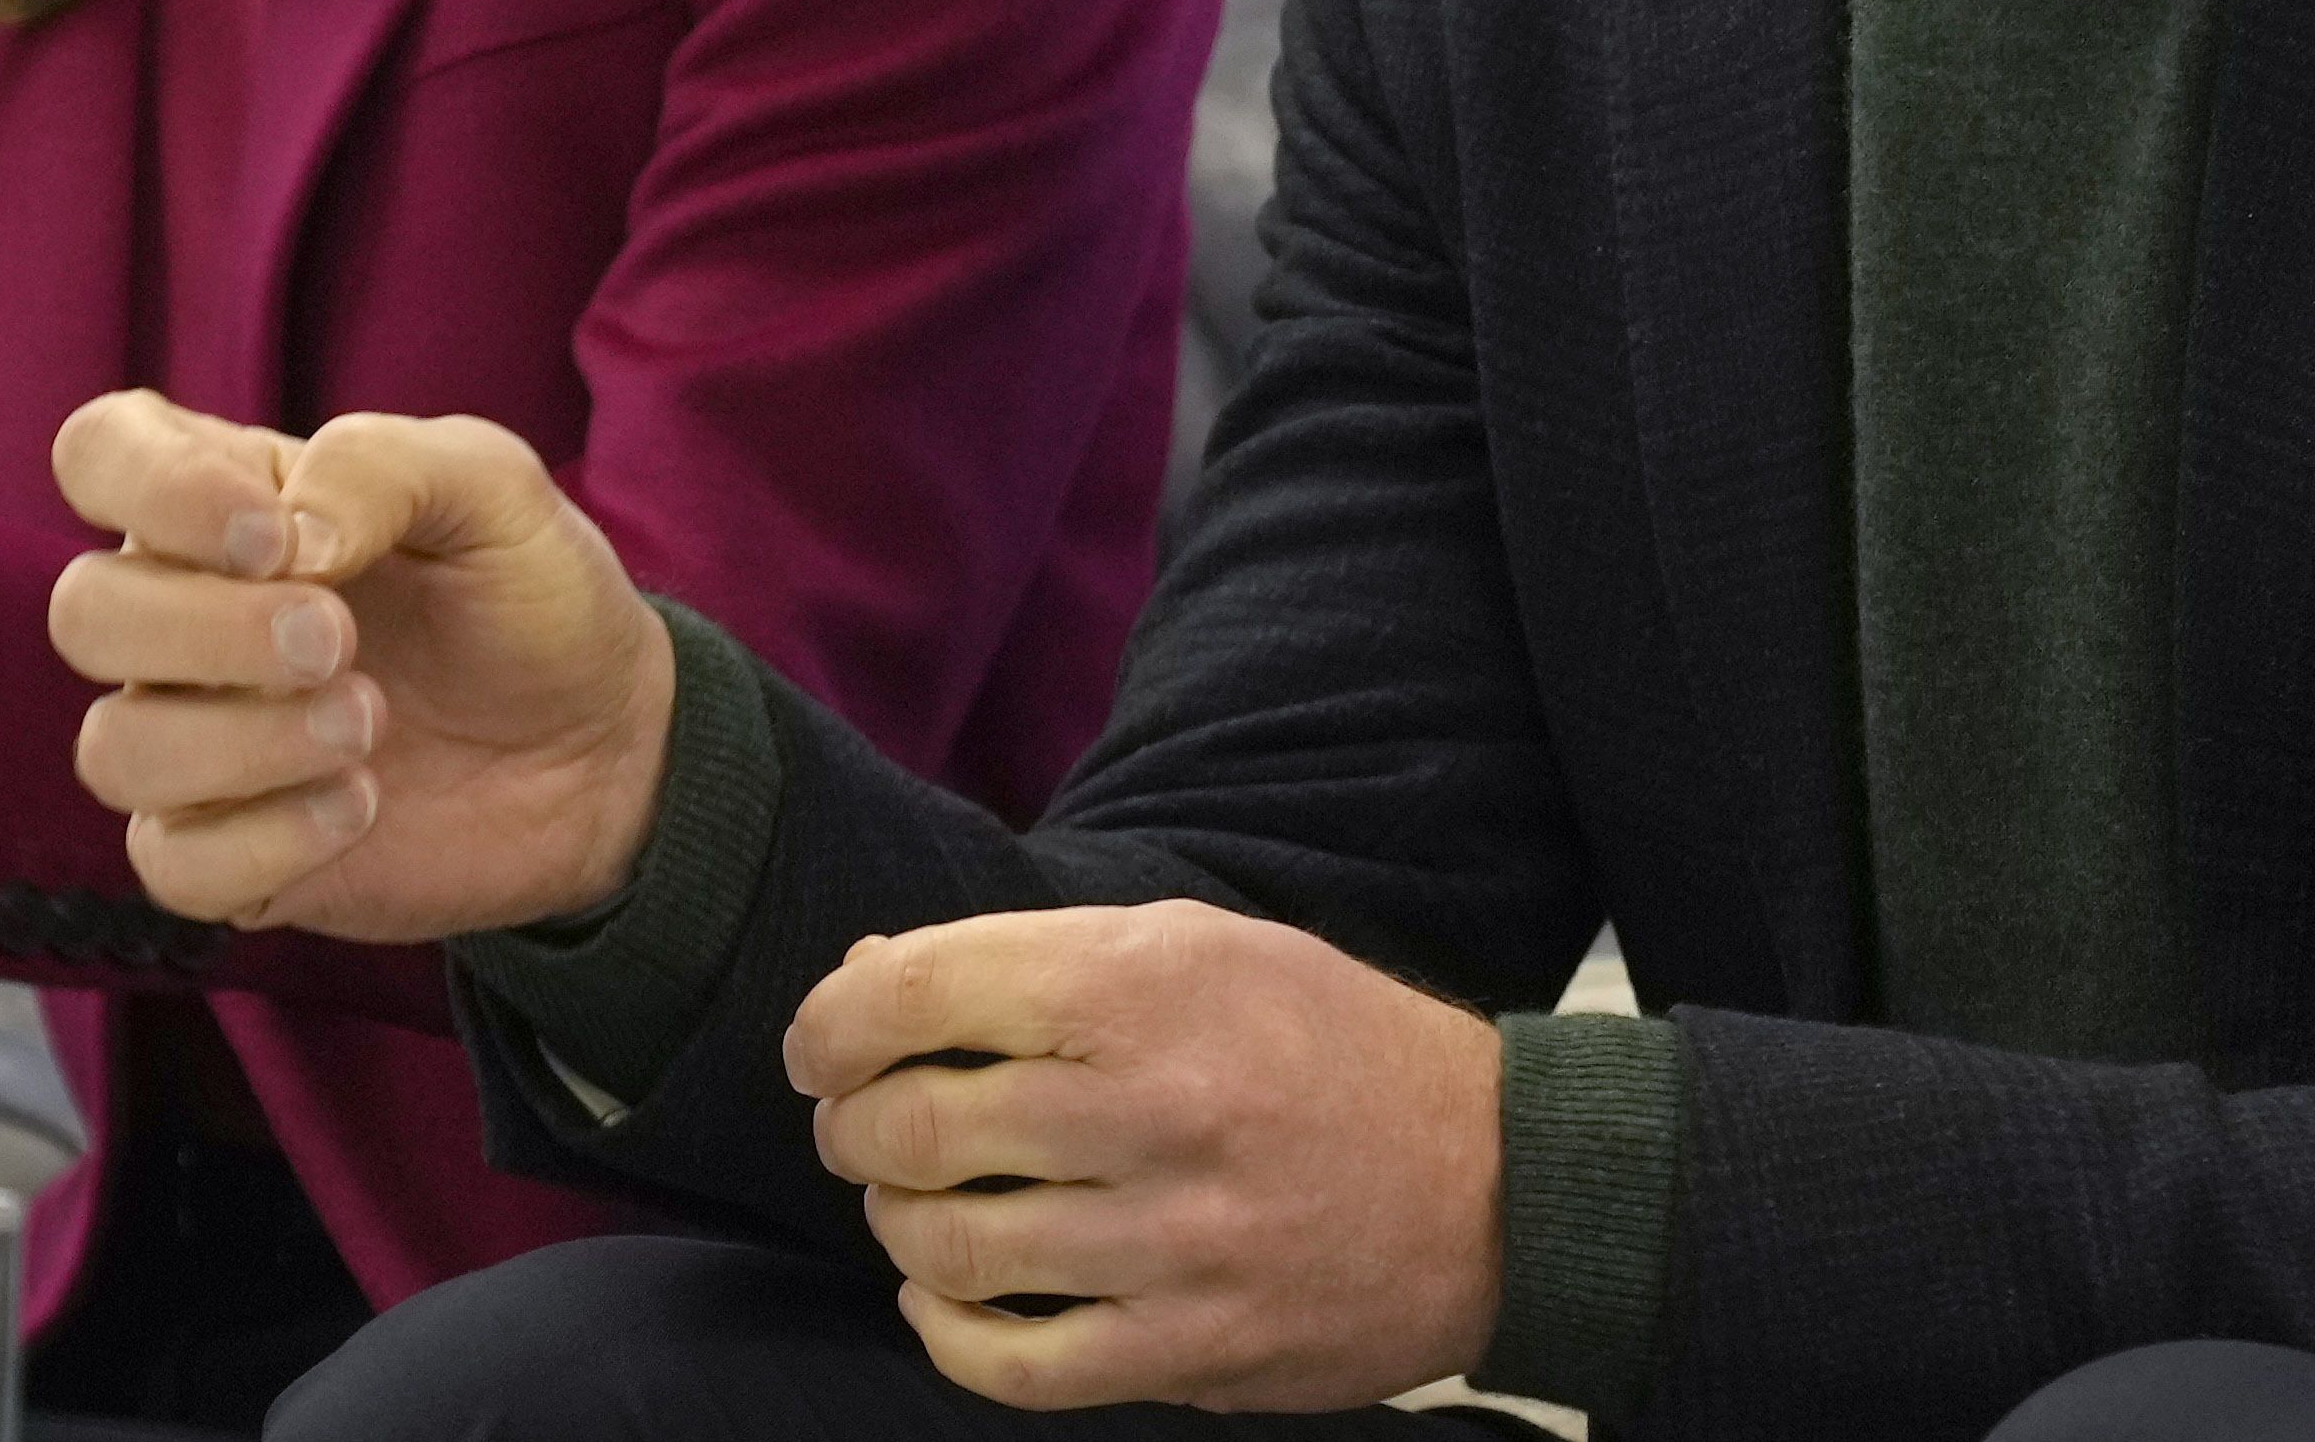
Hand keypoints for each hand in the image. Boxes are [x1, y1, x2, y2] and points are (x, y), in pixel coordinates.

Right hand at [45, 390, 678, 939]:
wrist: (608, 749)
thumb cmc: (530, 598)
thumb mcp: (495, 490)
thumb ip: (383, 465)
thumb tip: (289, 530)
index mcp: (230, 507)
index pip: (99, 455)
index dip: (151, 488)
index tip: (274, 536)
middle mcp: (187, 619)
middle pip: (83, 612)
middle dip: (209, 629)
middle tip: (341, 638)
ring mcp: (200, 742)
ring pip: (114, 748)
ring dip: (242, 740)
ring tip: (367, 721)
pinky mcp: (229, 855)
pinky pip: (171, 865)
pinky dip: (265, 839)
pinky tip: (360, 806)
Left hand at [791, 902, 1503, 1413]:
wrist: (1495, 1183)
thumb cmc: (1327, 1044)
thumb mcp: (1201, 947)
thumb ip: (1040, 959)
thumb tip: (870, 981)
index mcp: (1146, 985)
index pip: (915, 993)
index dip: (832, 1025)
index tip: (819, 1047)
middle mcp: (1152, 1110)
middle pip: (914, 1128)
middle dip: (852, 1128)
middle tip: (859, 1126)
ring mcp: (1172, 1243)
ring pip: (946, 1251)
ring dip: (897, 1224)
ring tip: (912, 1203)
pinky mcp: (1192, 1351)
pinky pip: (1014, 1367)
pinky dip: (947, 1336)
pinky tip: (946, 1302)